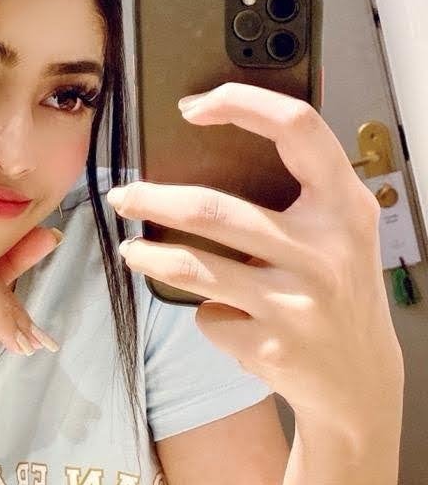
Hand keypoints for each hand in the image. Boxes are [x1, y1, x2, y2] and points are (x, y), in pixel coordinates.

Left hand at [107, 82, 403, 425]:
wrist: (361, 381)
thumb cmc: (339, 292)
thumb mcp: (342, 235)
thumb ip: (303, 196)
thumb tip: (211, 155)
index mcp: (345, 206)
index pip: (298, 128)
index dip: (242, 102)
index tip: (192, 106)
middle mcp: (325, 250)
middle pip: (213, 209)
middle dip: (152, 199)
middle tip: (123, 196)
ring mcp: (297, 302)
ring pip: (193, 267)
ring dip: (148, 257)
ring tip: (131, 250)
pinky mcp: (271, 345)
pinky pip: (209, 316)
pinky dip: (207, 315)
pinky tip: (224, 318)